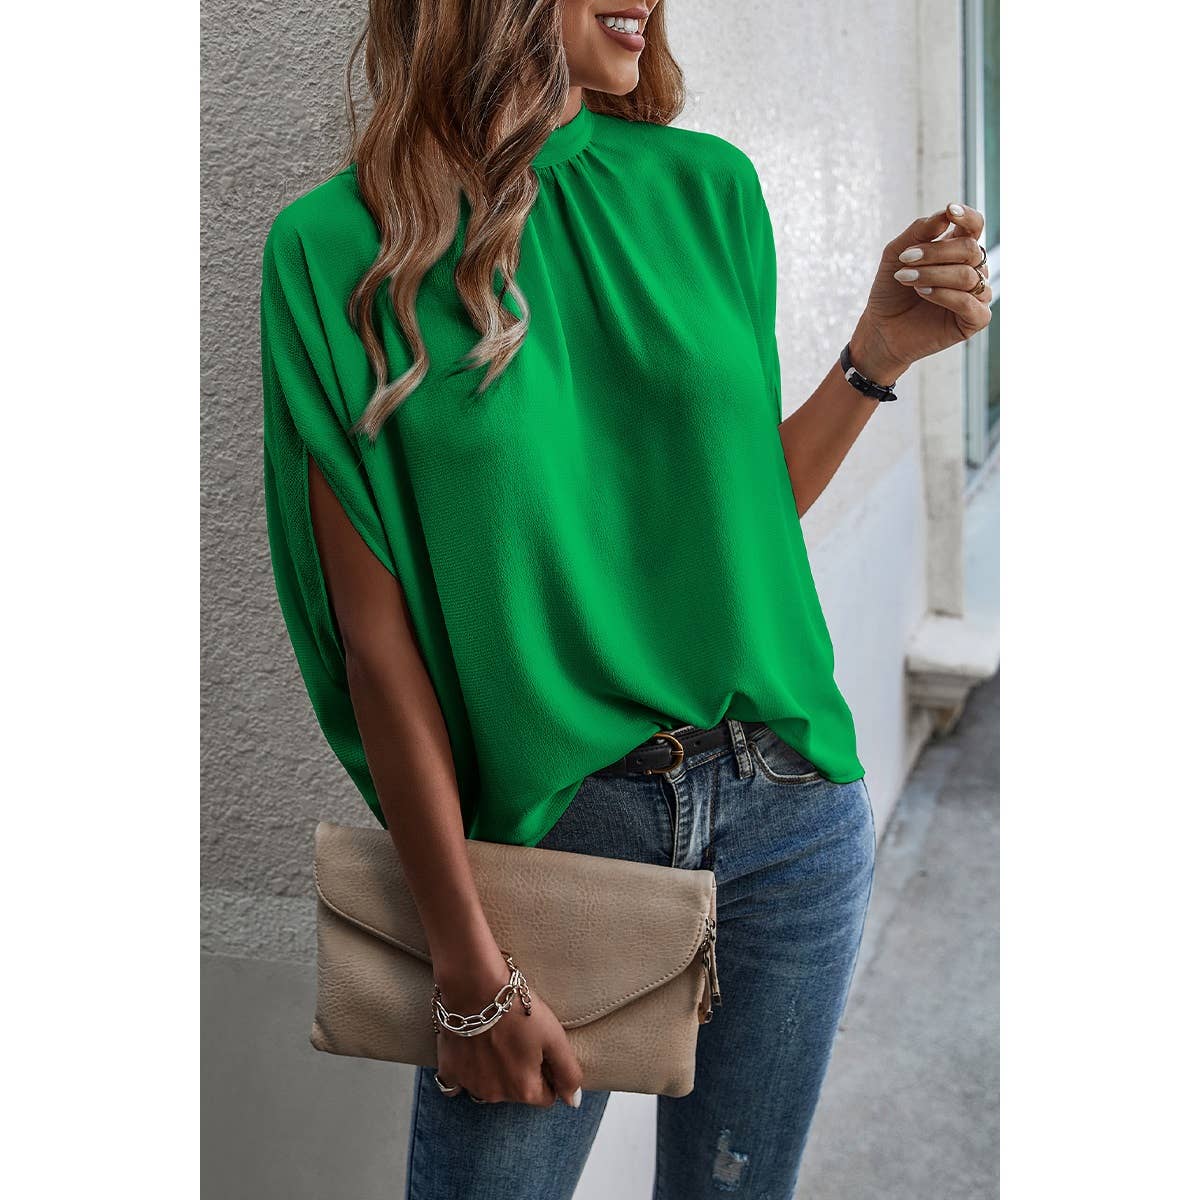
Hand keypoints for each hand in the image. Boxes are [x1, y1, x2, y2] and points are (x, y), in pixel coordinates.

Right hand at [431, 947, 584, 1108]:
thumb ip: (568, 1074)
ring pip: (490, 1087)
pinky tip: (471, 1051)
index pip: (546, 1095)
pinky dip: (466, 1072)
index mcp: (524, 1090)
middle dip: (521, 1072)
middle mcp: (496, 1095)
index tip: (540, 1047)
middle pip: (517, 1091)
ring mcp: (470, 1084)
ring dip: (495, 1072)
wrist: (476, 987)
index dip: (547, 1072)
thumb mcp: (555, 1038)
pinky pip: (457, 1083)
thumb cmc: (518, 1010)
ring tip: (496, 1040)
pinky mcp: (449, 1070)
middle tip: (519, 1039)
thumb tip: (574, 1102)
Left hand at [849, 202, 993, 384]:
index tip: (950, 211)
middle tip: (905, 259)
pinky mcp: (975, 320)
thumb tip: (947, 214)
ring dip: (933, 274)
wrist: (880, 328)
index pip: (975, 226)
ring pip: (967, 275)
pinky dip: (944, 295)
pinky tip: (923, 293)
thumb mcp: (896, 253)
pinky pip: (969, 303)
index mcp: (958, 250)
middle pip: (970, 249)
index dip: (967, 216)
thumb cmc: (890, 289)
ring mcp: (977, 295)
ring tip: (904, 278)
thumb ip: (920, 231)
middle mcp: (972, 269)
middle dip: (935, 252)